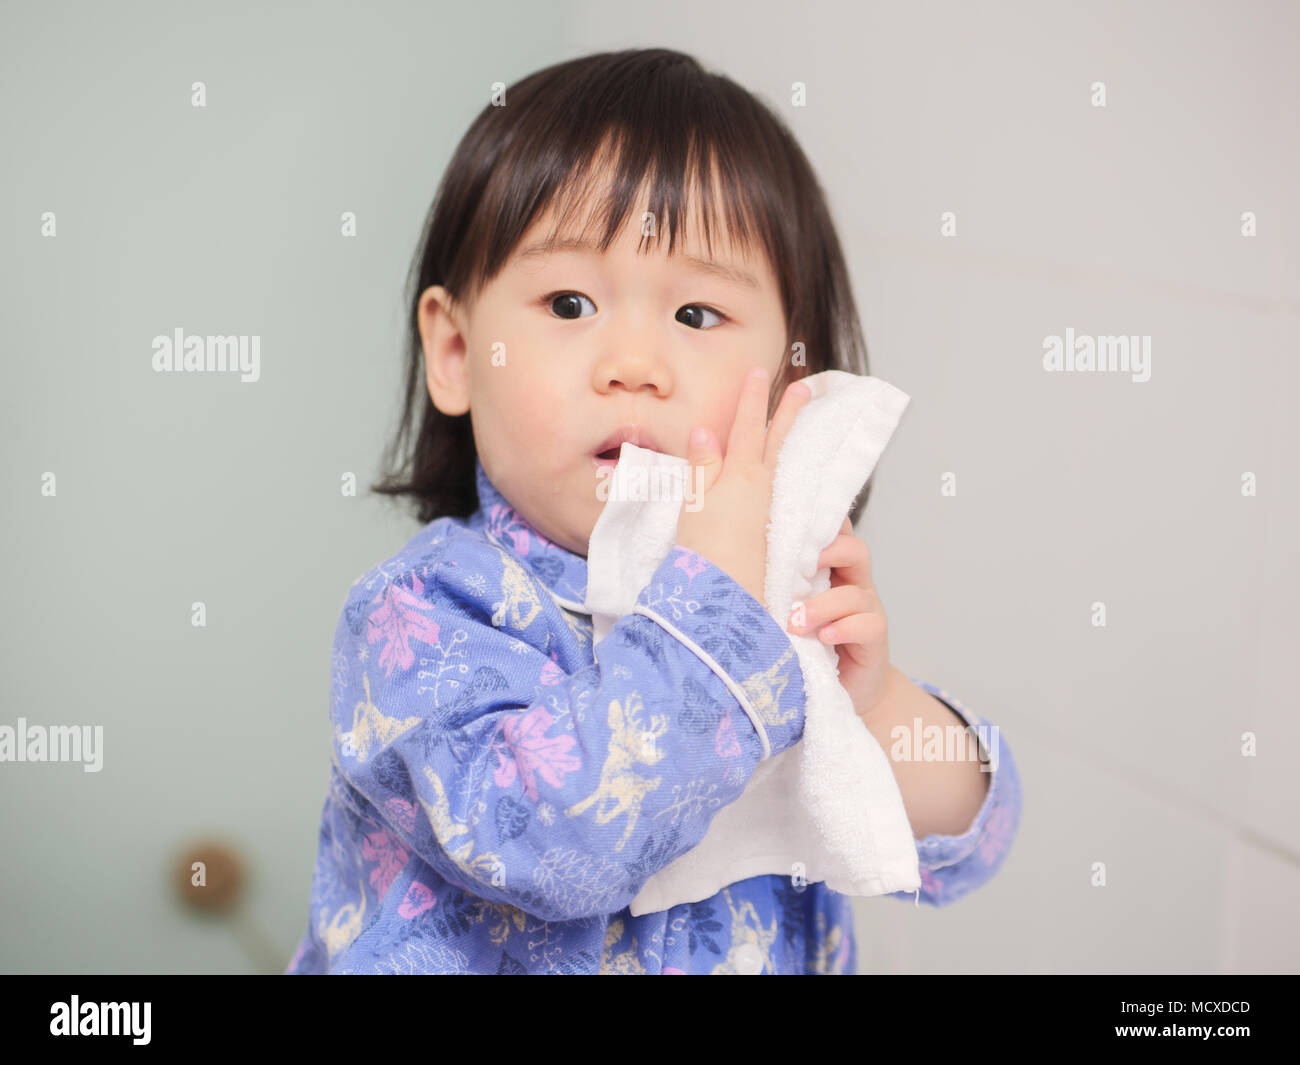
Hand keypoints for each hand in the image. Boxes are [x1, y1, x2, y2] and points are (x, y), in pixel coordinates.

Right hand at [675, 367, 811, 607]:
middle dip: (789, 412)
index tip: (761, 371)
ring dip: (790, 441)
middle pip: (776, 442)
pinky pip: (784, 491)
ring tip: (800, 425)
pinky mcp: (775, 533)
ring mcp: (771, 511)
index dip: (752, 398)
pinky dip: (788, 475)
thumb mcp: (695, 504)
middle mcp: (762, 490)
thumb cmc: (703, 554)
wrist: (726, 600)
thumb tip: (705, 430)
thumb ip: (702, 467)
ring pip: (782, 465)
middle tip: (805, 387)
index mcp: (741, 477)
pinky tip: (790, 477)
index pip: (747, 427)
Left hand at [787, 516, 891, 719]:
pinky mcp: (875, 639)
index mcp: (832, 572)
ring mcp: (867, 611)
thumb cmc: (809, 648)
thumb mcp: (789, 613)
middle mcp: (853, 585)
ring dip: (823, 606)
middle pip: (855, 551)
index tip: (792, 529)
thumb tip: (736, 573)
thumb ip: (777, 592)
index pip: (835, 536)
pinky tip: (824, 638)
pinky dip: (844, 628)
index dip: (822, 525)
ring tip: (796, 623)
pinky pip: (868, 625)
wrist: (844, 691)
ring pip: (855, 593)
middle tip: (799, 569)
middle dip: (828, 552)